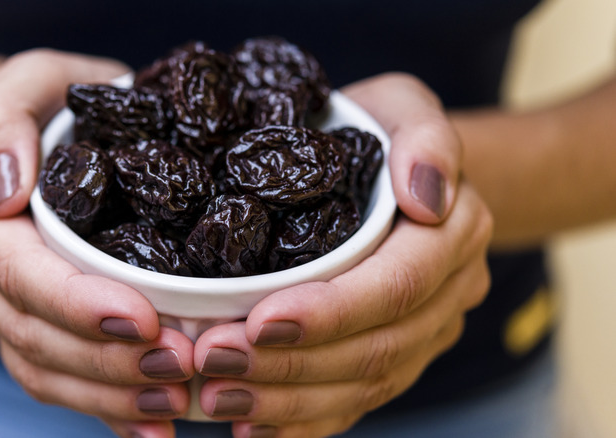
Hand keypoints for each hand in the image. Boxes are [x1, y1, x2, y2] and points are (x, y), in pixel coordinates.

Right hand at [0, 49, 193, 437]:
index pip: (16, 272)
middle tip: (180, 366)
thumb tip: (0, 188)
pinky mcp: (36, 326)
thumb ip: (1, 118)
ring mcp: (4, 303)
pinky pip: (60, 380)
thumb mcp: (33, 79)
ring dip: (110, 394)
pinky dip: (107, 409)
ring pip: (44, 369)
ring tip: (177, 399)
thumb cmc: (61, 101)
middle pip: (31, 333)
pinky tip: (154, 426)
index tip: (142, 320)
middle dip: (106, 360)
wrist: (62, 132)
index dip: (74, 304)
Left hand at [192, 73, 493, 436]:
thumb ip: (425, 137)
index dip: (332, 310)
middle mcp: (446, 294)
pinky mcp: (393, 357)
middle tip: (214, 359)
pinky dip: (303, 421)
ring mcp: (422, 334)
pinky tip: (251, 424)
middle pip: (377, 347)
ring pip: (363, 384)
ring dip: (288, 399)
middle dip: (292, 362)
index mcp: (453, 235)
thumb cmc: (379, 131)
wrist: (391, 171)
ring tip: (219, 394)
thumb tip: (427, 197)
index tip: (261, 320)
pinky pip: (355, 402)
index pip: (397, 286)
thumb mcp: (403, 106)